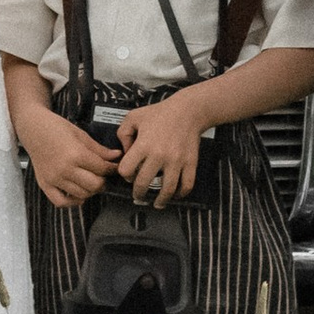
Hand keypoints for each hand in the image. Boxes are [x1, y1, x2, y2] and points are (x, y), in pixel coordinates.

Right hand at [23, 114, 119, 209]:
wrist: (33, 128)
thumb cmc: (55, 128)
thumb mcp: (81, 134)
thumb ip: (99, 149)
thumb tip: (116, 156)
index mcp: (76, 154)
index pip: (102, 169)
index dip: (112, 169)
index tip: (114, 168)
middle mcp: (65, 169)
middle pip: (94, 185)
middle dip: (103, 181)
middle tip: (104, 176)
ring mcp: (54, 179)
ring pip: (81, 195)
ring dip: (90, 191)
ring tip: (92, 182)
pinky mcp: (45, 184)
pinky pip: (61, 202)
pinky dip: (72, 202)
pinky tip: (78, 195)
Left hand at [110, 86, 209, 202]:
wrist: (188, 110)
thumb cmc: (160, 113)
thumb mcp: (133, 117)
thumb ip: (122, 134)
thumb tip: (124, 152)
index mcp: (144, 144)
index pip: (126, 170)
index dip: (124, 174)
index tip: (128, 174)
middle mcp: (159, 155)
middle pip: (143, 184)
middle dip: (138, 193)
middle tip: (138, 196)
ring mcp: (176, 161)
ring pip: (166, 190)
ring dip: (160, 200)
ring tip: (156, 203)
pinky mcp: (190, 163)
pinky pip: (186, 185)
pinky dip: (180, 194)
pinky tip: (174, 195)